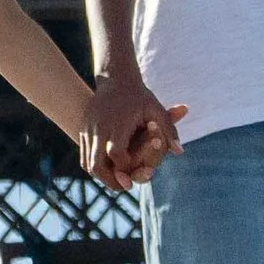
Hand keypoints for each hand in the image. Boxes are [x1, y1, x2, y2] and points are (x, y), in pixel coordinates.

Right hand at [82, 66, 185, 187]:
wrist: (114, 78)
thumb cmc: (139, 96)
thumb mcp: (155, 109)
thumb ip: (169, 130)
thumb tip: (180, 151)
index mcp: (117, 122)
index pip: (116, 153)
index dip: (125, 166)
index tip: (135, 171)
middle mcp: (99, 127)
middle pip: (97, 163)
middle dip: (110, 179)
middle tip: (124, 186)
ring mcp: (88, 128)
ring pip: (87, 162)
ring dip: (101, 175)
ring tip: (117, 181)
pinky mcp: (83, 129)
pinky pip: (84, 156)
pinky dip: (93, 166)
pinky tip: (107, 170)